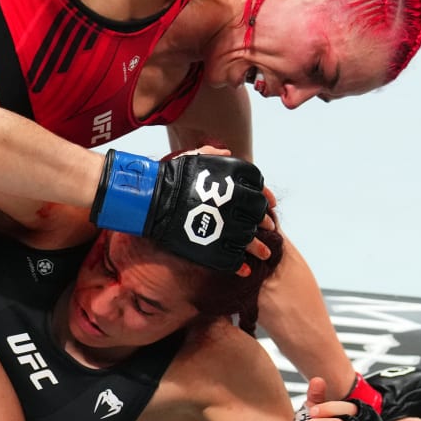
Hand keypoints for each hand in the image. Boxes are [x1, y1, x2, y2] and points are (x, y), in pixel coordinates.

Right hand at [184, 143, 273, 266]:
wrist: (152, 201)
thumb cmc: (172, 178)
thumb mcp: (194, 157)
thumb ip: (213, 154)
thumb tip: (226, 151)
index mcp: (236, 177)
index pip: (259, 188)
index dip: (265, 198)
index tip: (268, 205)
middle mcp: (238, 201)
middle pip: (259, 215)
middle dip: (264, 222)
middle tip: (267, 229)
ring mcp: (228, 227)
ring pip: (250, 240)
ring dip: (259, 248)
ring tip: (265, 254)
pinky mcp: (216, 249)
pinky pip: (233, 260)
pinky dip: (240, 266)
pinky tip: (245, 269)